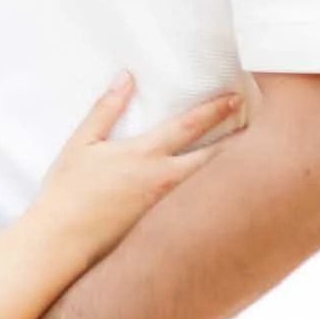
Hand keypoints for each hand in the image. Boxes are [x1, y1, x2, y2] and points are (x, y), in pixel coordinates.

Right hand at [35, 74, 245, 260]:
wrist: (61, 241)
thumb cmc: (67, 191)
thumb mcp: (82, 143)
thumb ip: (106, 109)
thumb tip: (126, 77)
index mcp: (143, 155)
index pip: (189, 126)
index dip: (216, 110)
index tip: (236, 97)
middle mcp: (162, 181)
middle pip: (212, 157)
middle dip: (236, 139)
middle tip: (257, 126)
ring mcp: (164, 208)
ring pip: (206, 183)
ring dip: (226, 167)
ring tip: (244, 156)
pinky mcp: (160, 227)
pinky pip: (193, 204)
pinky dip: (208, 192)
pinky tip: (214, 190)